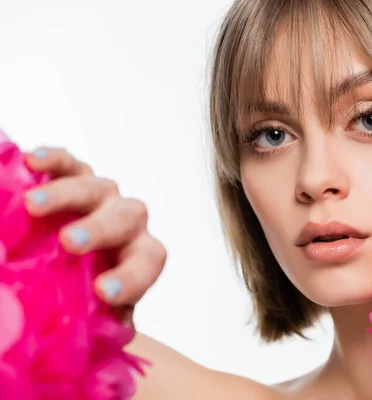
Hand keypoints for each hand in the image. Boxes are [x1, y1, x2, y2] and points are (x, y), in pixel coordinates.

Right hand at [23, 147, 166, 323]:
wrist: (74, 259)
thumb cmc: (85, 287)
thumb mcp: (91, 308)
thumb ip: (93, 317)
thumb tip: (86, 327)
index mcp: (138, 256)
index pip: (147, 263)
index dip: (131, 278)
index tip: (105, 293)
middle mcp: (128, 223)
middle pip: (125, 219)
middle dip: (99, 230)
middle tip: (69, 242)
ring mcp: (103, 197)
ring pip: (96, 188)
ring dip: (66, 195)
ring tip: (32, 205)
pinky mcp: (77, 175)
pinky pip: (70, 164)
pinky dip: (54, 160)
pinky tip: (32, 161)